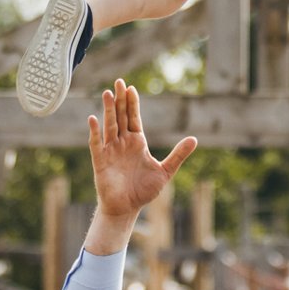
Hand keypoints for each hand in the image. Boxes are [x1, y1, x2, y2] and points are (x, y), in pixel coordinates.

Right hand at [87, 80, 196, 219]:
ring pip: (109, 125)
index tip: (131, 88)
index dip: (132, 103)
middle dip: (120, 100)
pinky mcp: (100, 161)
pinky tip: (94, 119)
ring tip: (107, 93)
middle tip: (119, 81)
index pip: (133, 118)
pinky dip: (95, 132)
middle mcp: (122, 143)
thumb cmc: (144, 190)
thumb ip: (178, 155)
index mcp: (137, 142)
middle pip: (120, 116)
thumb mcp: (165, 171)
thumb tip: (194, 139)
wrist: (127, 208)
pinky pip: (96, 143)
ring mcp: (110, 150)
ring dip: (108, 110)